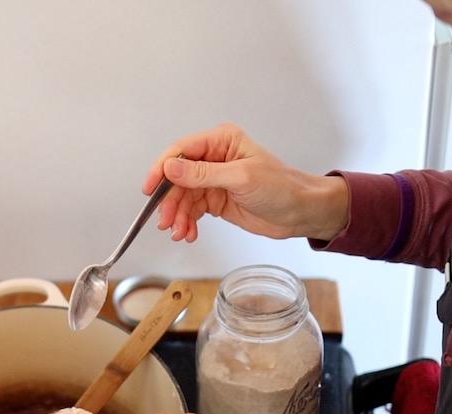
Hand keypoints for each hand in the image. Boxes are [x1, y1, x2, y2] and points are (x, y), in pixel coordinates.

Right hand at [143, 123, 349, 243]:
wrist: (301, 212)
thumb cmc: (281, 188)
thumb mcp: (240, 178)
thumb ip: (203, 174)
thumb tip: (170, 168)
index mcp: (221, 141)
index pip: (181, 151)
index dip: (162, 169)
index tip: (150, 189)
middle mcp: (214, 157)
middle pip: (177, 177)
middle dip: (170, 201)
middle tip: (166, 221)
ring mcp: (213, 179)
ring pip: (182, 196)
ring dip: (176, 215)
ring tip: (178, 232)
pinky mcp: (215, 199)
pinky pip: (191, 210)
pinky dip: (186, 222)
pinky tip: (188, 233)